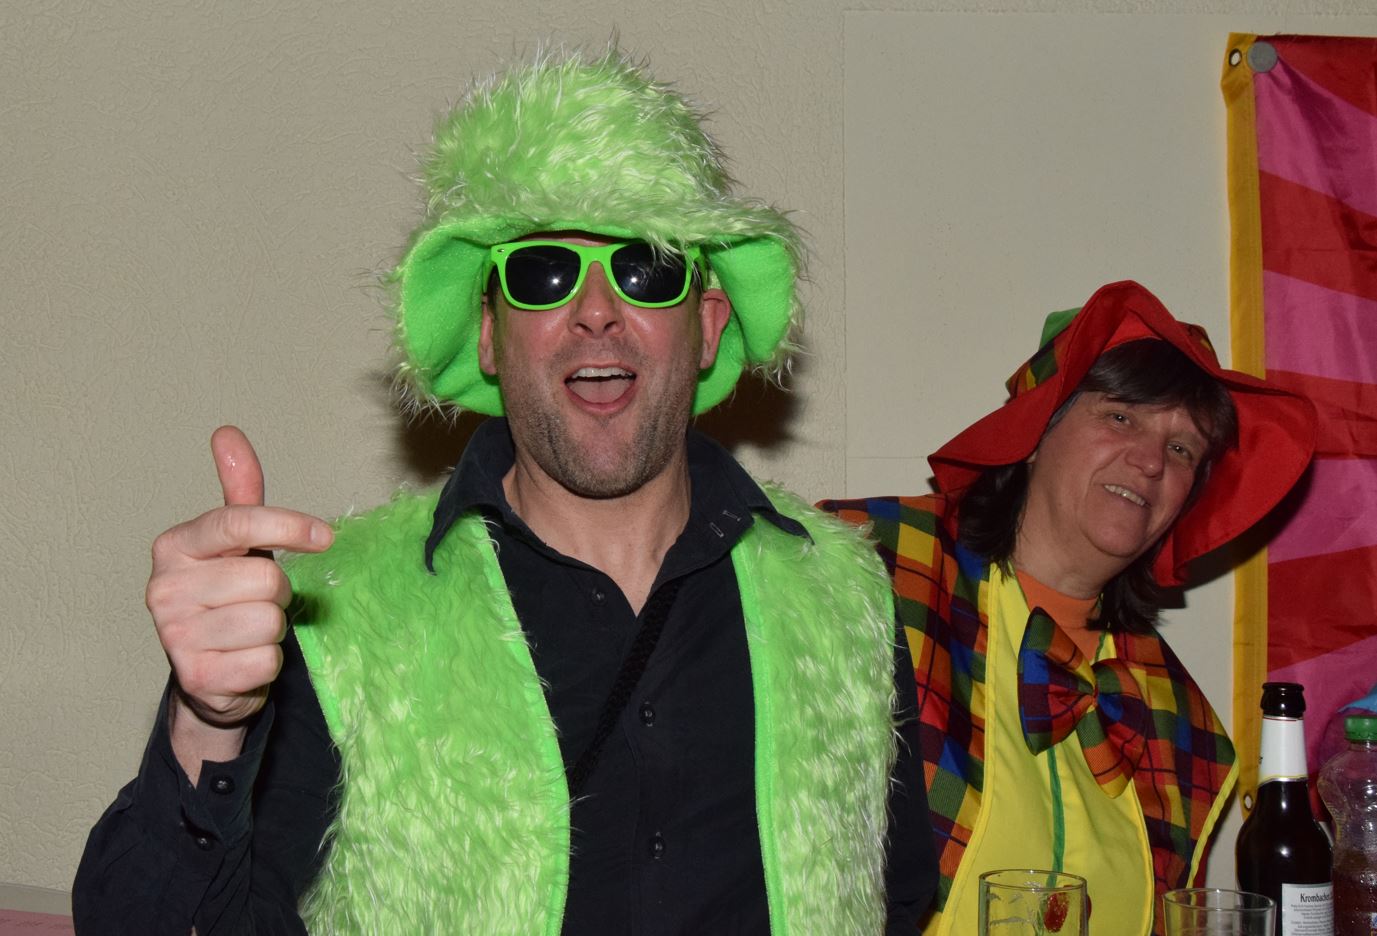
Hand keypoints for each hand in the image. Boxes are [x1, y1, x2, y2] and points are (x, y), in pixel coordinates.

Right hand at [148, 427, 331, 742]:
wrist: (208, 673)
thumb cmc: (228, 595)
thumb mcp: (235, 543)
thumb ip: (239, 492)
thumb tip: (227, 433)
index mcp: (175, 547)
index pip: (236, 522)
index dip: (287, 526)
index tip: (325, 536)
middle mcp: (164, 589)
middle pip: (265, 579)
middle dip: (277, 592)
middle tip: (257, 601)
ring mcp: (175, 636)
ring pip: (268, 621)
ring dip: (273, 629)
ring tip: (248, 631)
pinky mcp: (196, 677)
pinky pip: (266, 660)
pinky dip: (268, 662)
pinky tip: (245, 659)